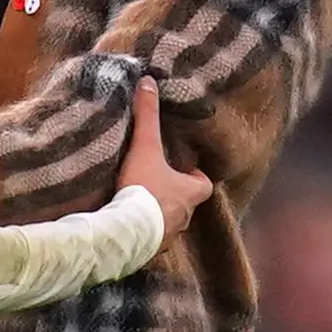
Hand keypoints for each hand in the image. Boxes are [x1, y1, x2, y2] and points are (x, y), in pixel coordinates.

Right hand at [117, 77, 213, 242]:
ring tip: (140, 203)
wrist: (127, 231)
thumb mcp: (144, 147)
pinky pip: (152, 239)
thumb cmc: (144, 188)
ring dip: (160, 214)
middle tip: (157, 182)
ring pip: (170, 222)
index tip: (185, 170)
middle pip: (187, 204)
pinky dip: (145, 231)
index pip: (204, 185)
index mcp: (190, 193)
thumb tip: (149, 81)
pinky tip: (129, 223)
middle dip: (175, 195)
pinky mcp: (151, 250)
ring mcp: (169, 236)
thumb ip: (147, 116)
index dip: (195, 177)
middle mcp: (185, 216)